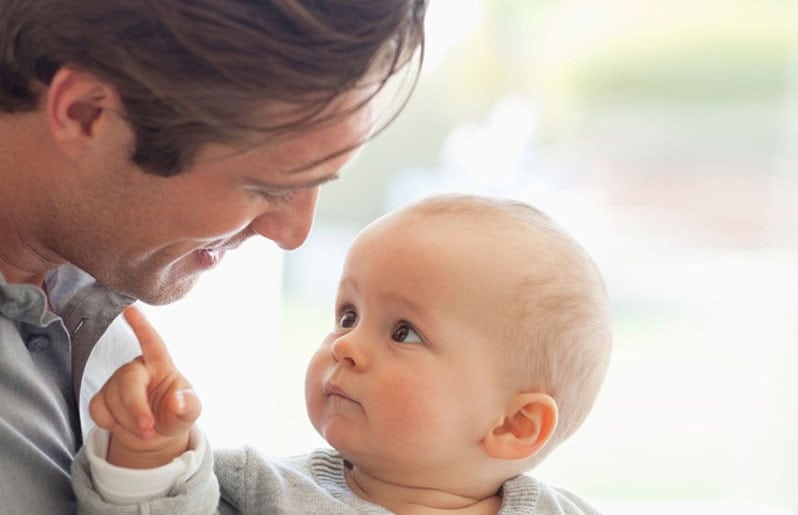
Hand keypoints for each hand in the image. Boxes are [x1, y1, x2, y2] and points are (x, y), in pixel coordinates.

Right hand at [89, 306, 201, 467]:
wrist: (156, 434)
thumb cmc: (175, 414)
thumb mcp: (189, 412)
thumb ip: (188, 406)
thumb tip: (178, 401)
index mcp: (161, 364)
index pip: (152, 342)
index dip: (141, 326)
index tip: (130, 309)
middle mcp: (136, 369)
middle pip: (128, 380)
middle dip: (136, 408)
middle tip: (148, 429)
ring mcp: (116, 382)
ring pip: (111, 398)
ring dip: (127, 421)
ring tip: (145, 432)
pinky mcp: (102, 398)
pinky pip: (97, 409)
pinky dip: (109, 423)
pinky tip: (122, 427)